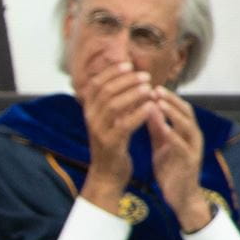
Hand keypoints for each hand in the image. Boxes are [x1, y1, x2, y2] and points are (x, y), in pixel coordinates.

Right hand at [72, 48, 146, 214]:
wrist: (107, 174)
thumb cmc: (113, 145)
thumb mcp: (108, 121)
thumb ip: (114, 103)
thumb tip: (128, 79)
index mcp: (88, 111)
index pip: (95, 84)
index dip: (110, 72)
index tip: (128, 65)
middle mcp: (90, 119)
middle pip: (105, 92)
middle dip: (126, 81)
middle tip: (145, 76)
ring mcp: (99, 132)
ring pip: (113, 105)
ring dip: (133, 94)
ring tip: (150, 89)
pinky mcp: (111, 144)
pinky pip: (124, 124)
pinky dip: (139, 113)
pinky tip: (151, 107)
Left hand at [147, 87, 215, 231]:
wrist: (181, 197)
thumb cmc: (171, 168)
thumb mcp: (161, 144)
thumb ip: (156, 126)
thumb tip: (147, 105)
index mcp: (185, 131)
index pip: (179, 107)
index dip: (166, 96)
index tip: (149, 85)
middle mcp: (193, 137)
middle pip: (186, 111)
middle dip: (171, 99)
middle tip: (154, 88)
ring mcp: (193, 148)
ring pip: (186, 125)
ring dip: (172, 113)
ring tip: (158, 102)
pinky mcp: (189, 162)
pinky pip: (181, 145)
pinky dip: (172, 134)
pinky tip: (161, 127)